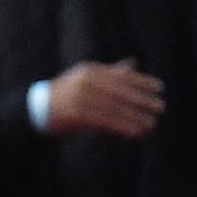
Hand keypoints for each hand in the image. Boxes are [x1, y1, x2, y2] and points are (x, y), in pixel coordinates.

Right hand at [41, 59, 164, 138]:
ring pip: (115, 108)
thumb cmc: (66, 93)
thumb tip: (133, 64)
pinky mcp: (77, 114)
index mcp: (92, 70)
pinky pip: (105, 121)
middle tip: (160, 107)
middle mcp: (87, 81)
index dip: (142, 81)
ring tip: (151, 124)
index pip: (122, 75)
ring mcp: (81, 97)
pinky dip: (122, 127)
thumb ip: (111, 72)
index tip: (160, 88)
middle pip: (121, 91)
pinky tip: (135, 132)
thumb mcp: (88, 78)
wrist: (37, 108)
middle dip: (142, 100)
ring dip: (135, 117)